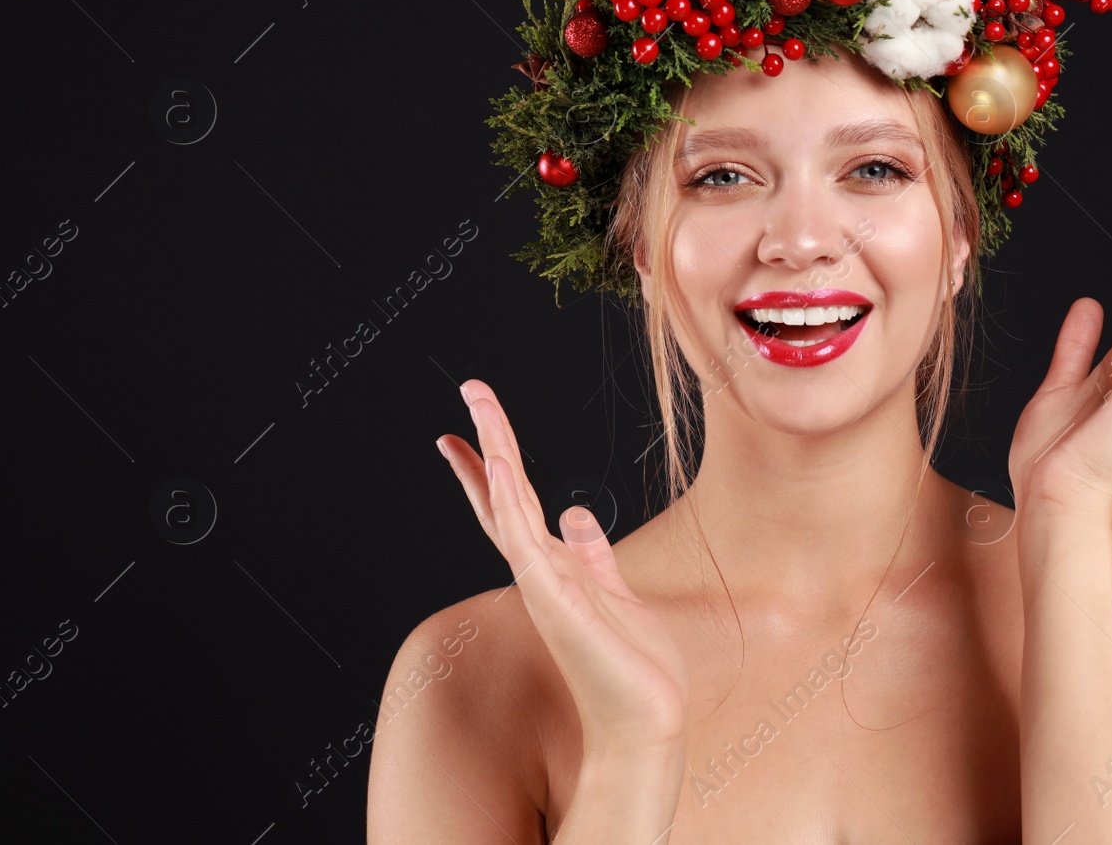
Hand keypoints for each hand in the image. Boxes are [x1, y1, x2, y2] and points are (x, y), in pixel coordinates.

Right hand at [439, 379, 690, 754]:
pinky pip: (526, 545)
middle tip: (469, 389)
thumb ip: (592, 556)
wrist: (645, 722)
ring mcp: (543, 586)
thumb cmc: (633, 668)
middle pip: (504, 495)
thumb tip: (575, 513)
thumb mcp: (615, 594)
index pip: (512, 505)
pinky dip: (510, 506)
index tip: (466, 428)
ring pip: (510, 508)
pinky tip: (501, 469)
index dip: (489, 465)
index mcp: (554, 569)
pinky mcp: (556, 603)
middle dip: (488, 441)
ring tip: (479, 407)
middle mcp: (540, 573)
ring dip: (495, 454)